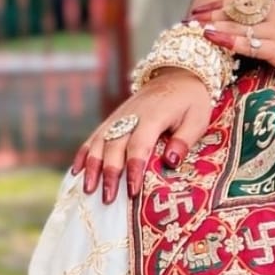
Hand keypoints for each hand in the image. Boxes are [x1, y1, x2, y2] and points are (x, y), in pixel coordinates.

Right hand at [69, 69, 213, 204]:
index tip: (133, 191)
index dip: (134, 168)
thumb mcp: (197, 119)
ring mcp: (119, 116)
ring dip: (92, 166)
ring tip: (88, 189)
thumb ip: (184, 141)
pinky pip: (95, 135)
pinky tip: (77, 170)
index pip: (139, 145)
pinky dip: (84, 153)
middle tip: (108, 199)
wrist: (177, 75)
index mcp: (153, 117)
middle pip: (114, 146)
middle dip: (110, 174)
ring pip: (99, 142)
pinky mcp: (113, 118)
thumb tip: (170, 162)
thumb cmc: (190, 102)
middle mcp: (131, 116)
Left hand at [190, 0, 274, 90]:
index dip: (221, 4)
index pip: (245, 2)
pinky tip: (211, 38)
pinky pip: (249, 43)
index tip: (202, 8)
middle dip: (211, 14)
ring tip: (192, 27)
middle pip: (237, 11)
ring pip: (239, 25)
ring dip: (214, 26)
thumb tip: (254, 33)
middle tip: (190, 17)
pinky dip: (228, 39)